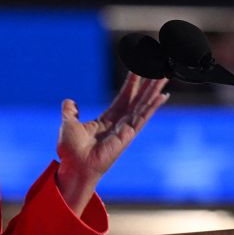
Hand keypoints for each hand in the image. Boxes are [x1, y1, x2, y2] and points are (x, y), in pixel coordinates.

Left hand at [55, 73, 168, 213]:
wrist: (74, 165)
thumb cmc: (71, 150)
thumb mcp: (69, 123)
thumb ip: (70, 111)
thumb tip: (69, 101)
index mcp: (107, 120)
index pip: (123, 98)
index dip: (131, 84)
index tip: (138, 70)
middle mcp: (119, 123)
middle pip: (138, 99)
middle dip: (148, 85)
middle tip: (159, 70)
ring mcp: (126, 129)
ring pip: (144, 105)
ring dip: (154, 91)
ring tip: (164, 77)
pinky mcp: (129, 135)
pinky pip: (143, 117)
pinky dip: (153, 106)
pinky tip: (162, 96)